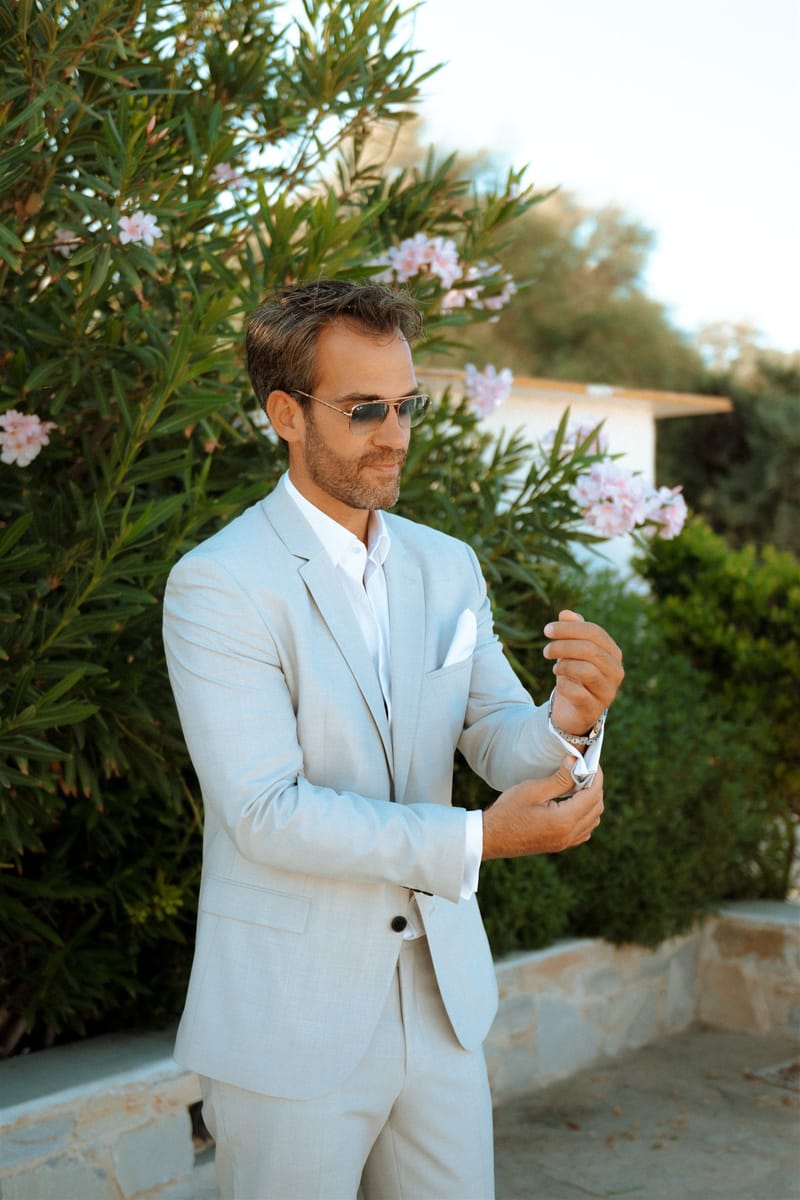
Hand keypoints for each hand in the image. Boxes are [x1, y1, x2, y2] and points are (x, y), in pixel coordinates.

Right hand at [482, 760, 603, 859]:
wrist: (491, 837)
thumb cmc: (508, 811)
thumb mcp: (533, 790)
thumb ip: (559, 778)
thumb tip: (575, 763)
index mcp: (564, 820)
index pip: (593, 795)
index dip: (596, 776)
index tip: (592, 762)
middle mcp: (569, 834)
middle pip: (597, 808)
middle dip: (595, 787)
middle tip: (585, 770)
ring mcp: (565, 842)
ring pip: (593, 820)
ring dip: (591, 801)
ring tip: (578, 784)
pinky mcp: (560, 845)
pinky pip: (584, 830)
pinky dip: (585, 815)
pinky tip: (572, 803)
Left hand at [543, 610, 622, 734]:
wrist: (574, 709)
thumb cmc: (575, 674)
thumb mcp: (572, 649)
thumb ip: (572, 631)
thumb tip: (565, 613)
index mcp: (613, 653)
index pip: (594, 632)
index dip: (569, 628)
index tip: (547, 630)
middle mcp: (616, 671)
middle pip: (590, 649)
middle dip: (562, 646)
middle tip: (545, 651)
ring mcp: (607, 692)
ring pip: (586, 670)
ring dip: (564, 665)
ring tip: (555, 668)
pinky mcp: (594, 709)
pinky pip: (577, 693)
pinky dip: (564, 685)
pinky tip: (560, 683)